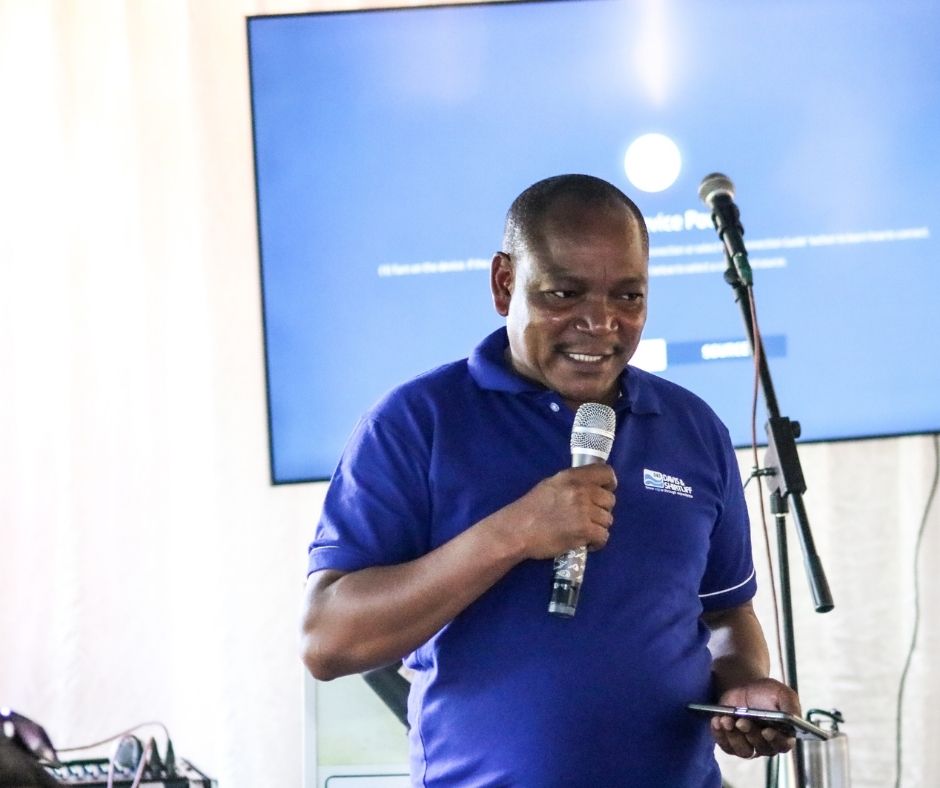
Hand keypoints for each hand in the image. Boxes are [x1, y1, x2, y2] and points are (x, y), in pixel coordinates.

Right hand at [499, 464, 616, 559]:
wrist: (518, 530)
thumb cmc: (531, 508)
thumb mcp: (551, 484)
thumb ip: (573, 483)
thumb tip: (592, 486)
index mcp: (572, 476)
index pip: (606, 473)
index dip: (609, 483)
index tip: (604, 491)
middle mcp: (580, 491)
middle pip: (610, 499)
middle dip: (602, 509)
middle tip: (589, 517)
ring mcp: (583, 511)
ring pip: (608, 520)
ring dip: (598, 527)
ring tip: (584, 531)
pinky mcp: (584, 531)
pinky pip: (604, 537)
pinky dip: (597, 542)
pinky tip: (586, 542)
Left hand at [710, 678, 800, 758]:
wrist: (744, 687)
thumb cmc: (766, 692)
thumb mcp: (781, 693)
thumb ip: (790, 705)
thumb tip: (794, 717)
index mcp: (783, 735)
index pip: (782, 744)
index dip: (775, 739)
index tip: (766, 730)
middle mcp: (767, 744)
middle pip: (761, 747)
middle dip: (751, 733)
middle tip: (742, 721)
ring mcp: (748, 745)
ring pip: (743, 751)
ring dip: (734, 736)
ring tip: (726, 720)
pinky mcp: (731, 743)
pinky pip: (726, 746)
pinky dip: (720, 735)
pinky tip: (717, 721)